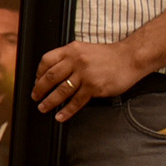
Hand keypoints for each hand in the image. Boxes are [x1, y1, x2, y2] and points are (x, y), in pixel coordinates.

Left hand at [33, 40, 147, 120]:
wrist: (129, 58)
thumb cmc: (108, 56)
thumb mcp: (84, 49)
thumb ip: (69, 58)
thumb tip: (52, 72)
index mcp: (71, 50)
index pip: (46, 60)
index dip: (38, 73)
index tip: (35, 82)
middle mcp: (76, 61)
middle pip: (51, 77)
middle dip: (39, 89)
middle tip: (35, 97)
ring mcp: (85, 74)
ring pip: (61, 91)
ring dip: (49, 101)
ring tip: (43, 108)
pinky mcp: (94, 87)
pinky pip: (76, 101)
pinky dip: (67, 111)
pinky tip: (61, 116)